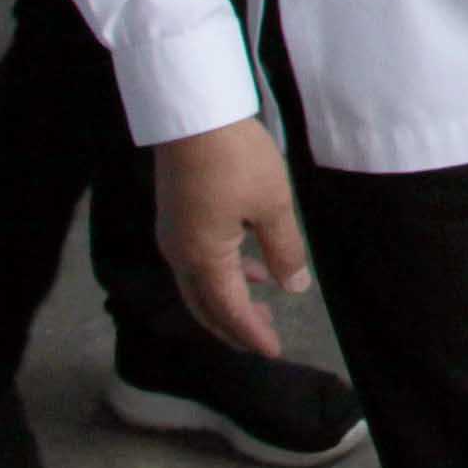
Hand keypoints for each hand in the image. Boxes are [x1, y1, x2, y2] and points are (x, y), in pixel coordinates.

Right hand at [154, 119, 312, 360]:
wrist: (193, 114)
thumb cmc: (236, 159)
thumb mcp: (272, 205)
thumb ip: (285, 250)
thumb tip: (294, 287)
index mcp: (203, 258)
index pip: (228, 311)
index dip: (251, 334)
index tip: (273, 352)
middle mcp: (179, 254)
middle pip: (205, 306)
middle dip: (235, 326)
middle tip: (265, 338)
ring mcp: (172, 235)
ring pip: (199, 284)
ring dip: (229, 298)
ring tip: (264, 302)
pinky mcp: (174, 216)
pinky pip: (196, 261)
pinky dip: (223, 273)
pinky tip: (250, 261)